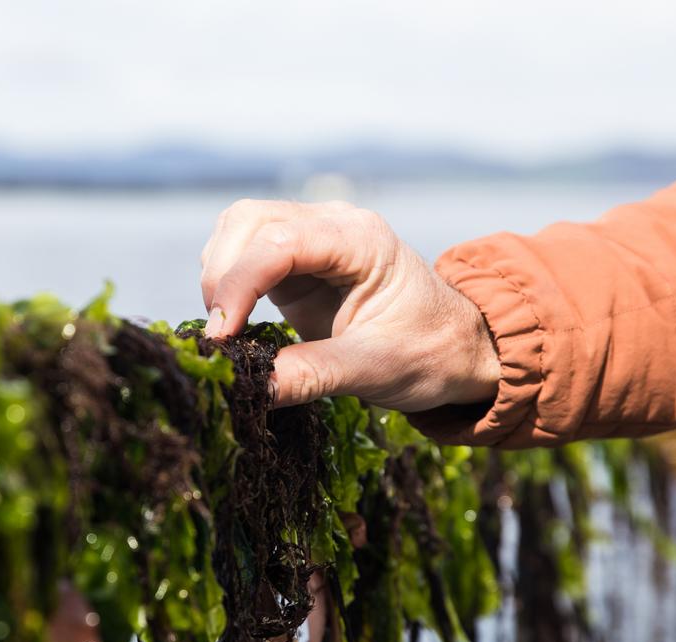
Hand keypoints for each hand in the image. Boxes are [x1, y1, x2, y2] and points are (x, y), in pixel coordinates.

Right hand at [199, 199, 498, 410]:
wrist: (456, 349)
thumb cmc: (428, 353)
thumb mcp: (374, 370)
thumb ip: (312, 375)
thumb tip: (251, 388)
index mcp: (360, 240)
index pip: (280, 241)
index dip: (239, 283)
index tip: (222, 334)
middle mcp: (333, 225)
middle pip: (249, 221)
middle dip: (223, 273)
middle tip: (219, 334)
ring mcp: (312, 238)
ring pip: (240, 229)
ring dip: (220, 273)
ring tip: (226, 330)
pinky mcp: (296, 263)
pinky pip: (245, 254)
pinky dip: (228, 281)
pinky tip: (234, 323)